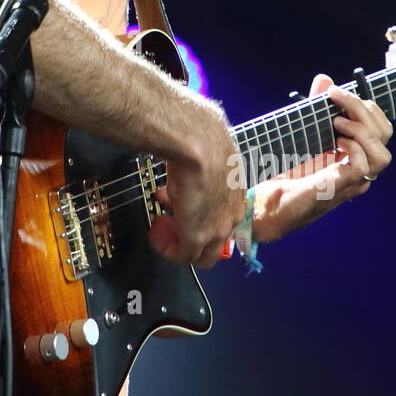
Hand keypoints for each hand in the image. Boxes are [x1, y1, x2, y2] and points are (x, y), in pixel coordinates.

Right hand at [147, 119, 246, 268]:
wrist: (197, 145)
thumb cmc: (202, 139)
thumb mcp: (209, 153)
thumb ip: (204, 160)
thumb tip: (190, 150)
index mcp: (237, 193)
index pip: (224, 217)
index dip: (201, 213)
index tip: (183, 203)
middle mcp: (232, 214)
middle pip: (216, 239)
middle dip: (191, 231)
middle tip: (171, 220)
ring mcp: (217, 228)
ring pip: (202, 252)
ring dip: (179, 241)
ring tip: (162, 227)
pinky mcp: (197, 236)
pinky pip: (183, 255)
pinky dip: (169, 249)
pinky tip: (157, 237)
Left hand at [255, 74, 393, 241]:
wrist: (263, 204)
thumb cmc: (282, 171)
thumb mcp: (302, 132)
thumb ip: (315, 108)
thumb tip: (325, 79)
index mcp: (352, 153)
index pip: (380, 127)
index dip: (365, 106)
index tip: (336, 92)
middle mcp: (357, 168)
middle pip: (384, 135)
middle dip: (364, 109)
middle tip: (336, 98)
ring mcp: (351, 181)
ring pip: (382, 154)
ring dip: (362, 130)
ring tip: (336, 122)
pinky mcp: (337, 188)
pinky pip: (363, 167)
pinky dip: (354, 148)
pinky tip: (336, 141)